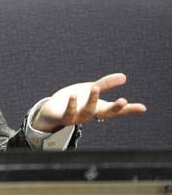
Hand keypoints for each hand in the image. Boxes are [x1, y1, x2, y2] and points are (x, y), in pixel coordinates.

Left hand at [32, 73, 146, 132]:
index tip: (142, 108)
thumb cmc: (75, 101)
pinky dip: (71, 106)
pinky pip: (68, 114)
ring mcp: (77, 117)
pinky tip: (73, 96)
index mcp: (98, 109)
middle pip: (104, 113)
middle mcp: (89, 115)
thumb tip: (124, 77)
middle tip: (123, 101)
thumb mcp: (91, 90)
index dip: (128, 110)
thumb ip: (106, 84)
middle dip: (114, 108)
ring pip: (86, 112)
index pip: (115, 110)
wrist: (52, 111)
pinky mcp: (63, 117)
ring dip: (92, 100)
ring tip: (95, 88)